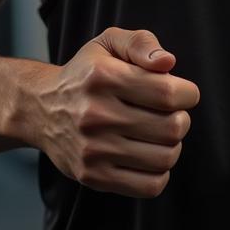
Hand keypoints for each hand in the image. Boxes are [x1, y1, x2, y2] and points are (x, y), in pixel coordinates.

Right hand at [38, 26, 200, 198]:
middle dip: (182, 119)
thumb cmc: (86, 72)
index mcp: (103, 76)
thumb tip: (168, 63)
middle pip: (171, 127)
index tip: (183, 92)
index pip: (168, 93)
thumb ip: (141, 43)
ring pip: (164, 158)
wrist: (41, 109)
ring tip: (161, 134)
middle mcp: (96, 114)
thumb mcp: (108, 42)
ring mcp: (93, 149)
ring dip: (173, 146)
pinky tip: (150, 155)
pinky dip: (161, 172)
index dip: (188, 93)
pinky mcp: (92, 177)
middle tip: (171, 113)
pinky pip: (149, 186)